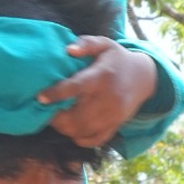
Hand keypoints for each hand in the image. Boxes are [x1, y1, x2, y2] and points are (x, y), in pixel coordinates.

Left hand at [37, 38, 156, 146]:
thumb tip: (69, 50)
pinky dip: (81, 139)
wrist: (144, 76)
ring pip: (84, 130)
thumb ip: (86, 43)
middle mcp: (109, 98)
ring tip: (56, 120)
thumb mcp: (104, 44)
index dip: (56, 94)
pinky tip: (72, 130)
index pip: (76, 87)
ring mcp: (114, 114)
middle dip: (56, 118)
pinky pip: (97, 139)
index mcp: (101, 76)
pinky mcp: (117, 124)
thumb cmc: (116, 58)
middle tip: (45, 112)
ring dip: (65, 129)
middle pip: (78, 116)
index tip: (40, 98)